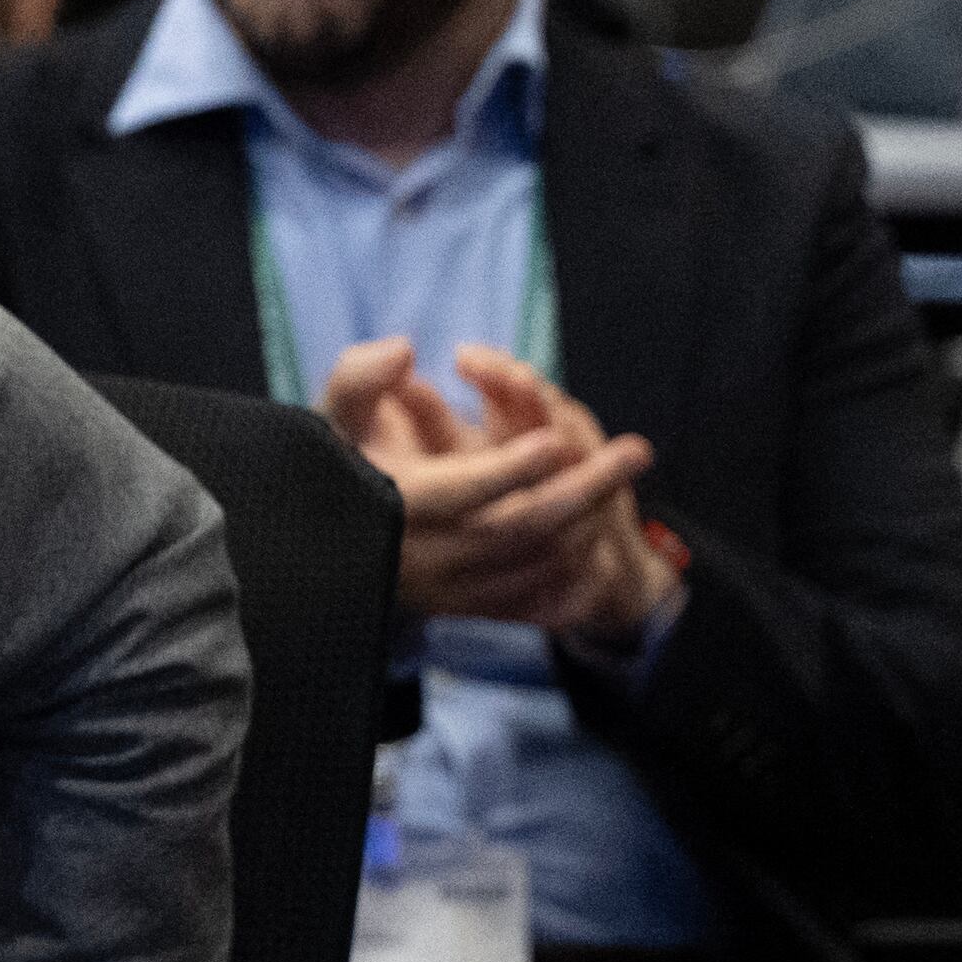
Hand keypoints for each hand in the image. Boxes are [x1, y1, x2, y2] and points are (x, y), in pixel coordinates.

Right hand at [317, 339, 673, 641]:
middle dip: (583, 489)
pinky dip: (569, 570)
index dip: (510, 468)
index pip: (459, 492)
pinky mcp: (459, 611)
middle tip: (637, 450)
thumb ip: (359, 377)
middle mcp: (418, 558)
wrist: (324, 544)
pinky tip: (595, 536)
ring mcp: (442, 592)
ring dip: (585, 523)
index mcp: (389, 507)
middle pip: (516, 530)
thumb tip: (404, 350)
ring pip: (531, 565)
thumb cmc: (340, 463)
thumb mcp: (332, 417)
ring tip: (619, 484)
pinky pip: (529, 601)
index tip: (555, 439)